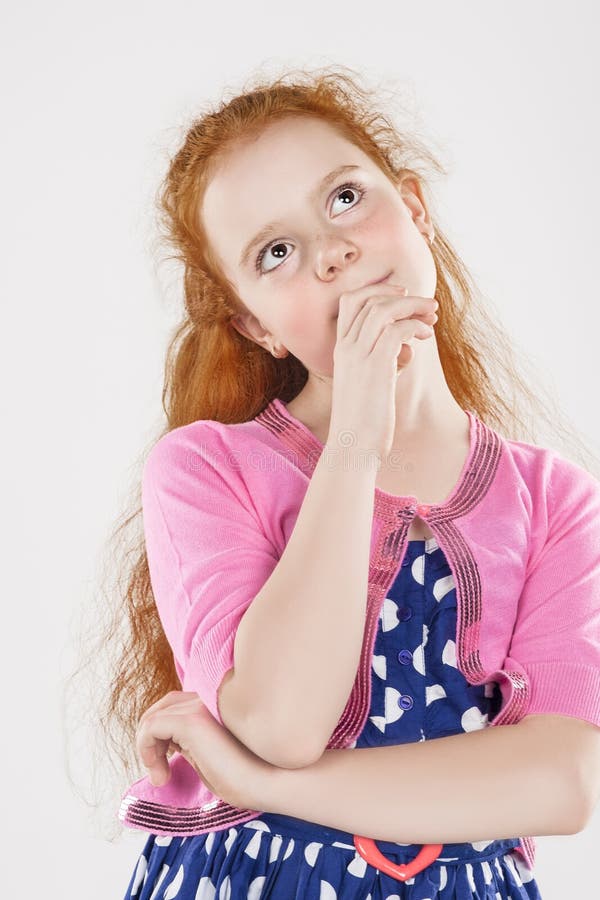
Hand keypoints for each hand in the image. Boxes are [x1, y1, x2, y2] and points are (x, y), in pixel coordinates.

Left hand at [135, 690, 274, 810]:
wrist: (272, 783)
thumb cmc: (248, 779)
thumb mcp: (212, 757)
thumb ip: (192, 743)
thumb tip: (167, 745)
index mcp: (217, 704)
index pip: (178, 705)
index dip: (164, 734)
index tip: (168, 767)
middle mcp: (208, 698)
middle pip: (163, 707)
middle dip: (152, 738)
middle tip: (160, 773)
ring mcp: (200, 705)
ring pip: (154, 717)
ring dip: (148, 748)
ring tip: (161, 777)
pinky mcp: (192, 720)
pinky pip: (151, 727)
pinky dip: (145, 749)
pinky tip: (161, 774)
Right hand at [329, 281, 437, 459]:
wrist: (352, 448)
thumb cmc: (363, 421)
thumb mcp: (367, 383)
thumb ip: (381, 362)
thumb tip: (405, 349)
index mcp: (340, 349)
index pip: (351, 300)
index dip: (379, 290)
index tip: (402, 296)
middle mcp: (346, 347)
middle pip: (370, 299)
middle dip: (403, 296)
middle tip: (428, 306)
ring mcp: (359, 356)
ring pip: (385, 310)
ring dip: (413, 307)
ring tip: (432, 317)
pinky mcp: (377, 368)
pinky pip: (397, 330)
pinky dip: (415, 326)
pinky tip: (425, 337)